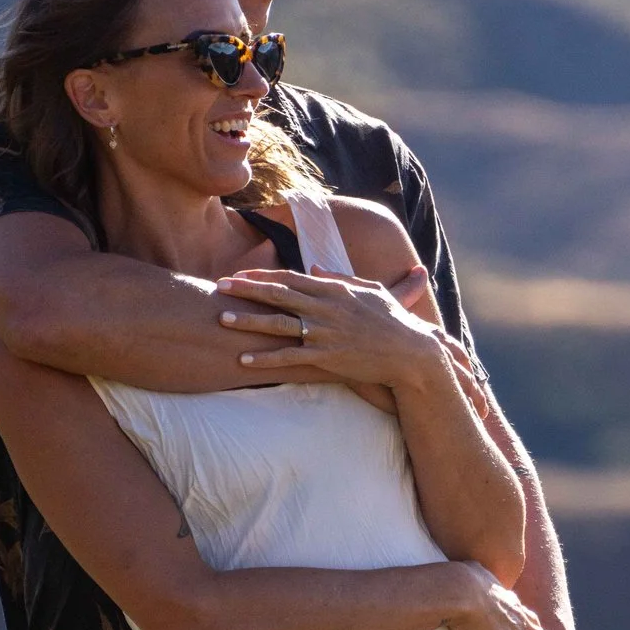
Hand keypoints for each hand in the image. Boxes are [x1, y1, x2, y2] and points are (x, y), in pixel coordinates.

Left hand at [218, 267, 446, 390]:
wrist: (411, 354)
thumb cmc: (394, 322)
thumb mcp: (371, 291)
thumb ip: (340, 279)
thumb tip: (314, 270)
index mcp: (335, 290)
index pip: (290, 279)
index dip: (262, 276)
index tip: (239, 275)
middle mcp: (326, 308)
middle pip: (278, 295)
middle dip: (246, 290)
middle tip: (219, 287)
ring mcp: (325, 333)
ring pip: (278, 324)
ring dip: (249, 321)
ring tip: (223, 319)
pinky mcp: (327, 357)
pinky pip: (290, 357)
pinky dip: (266, 359)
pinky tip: (245, 360)